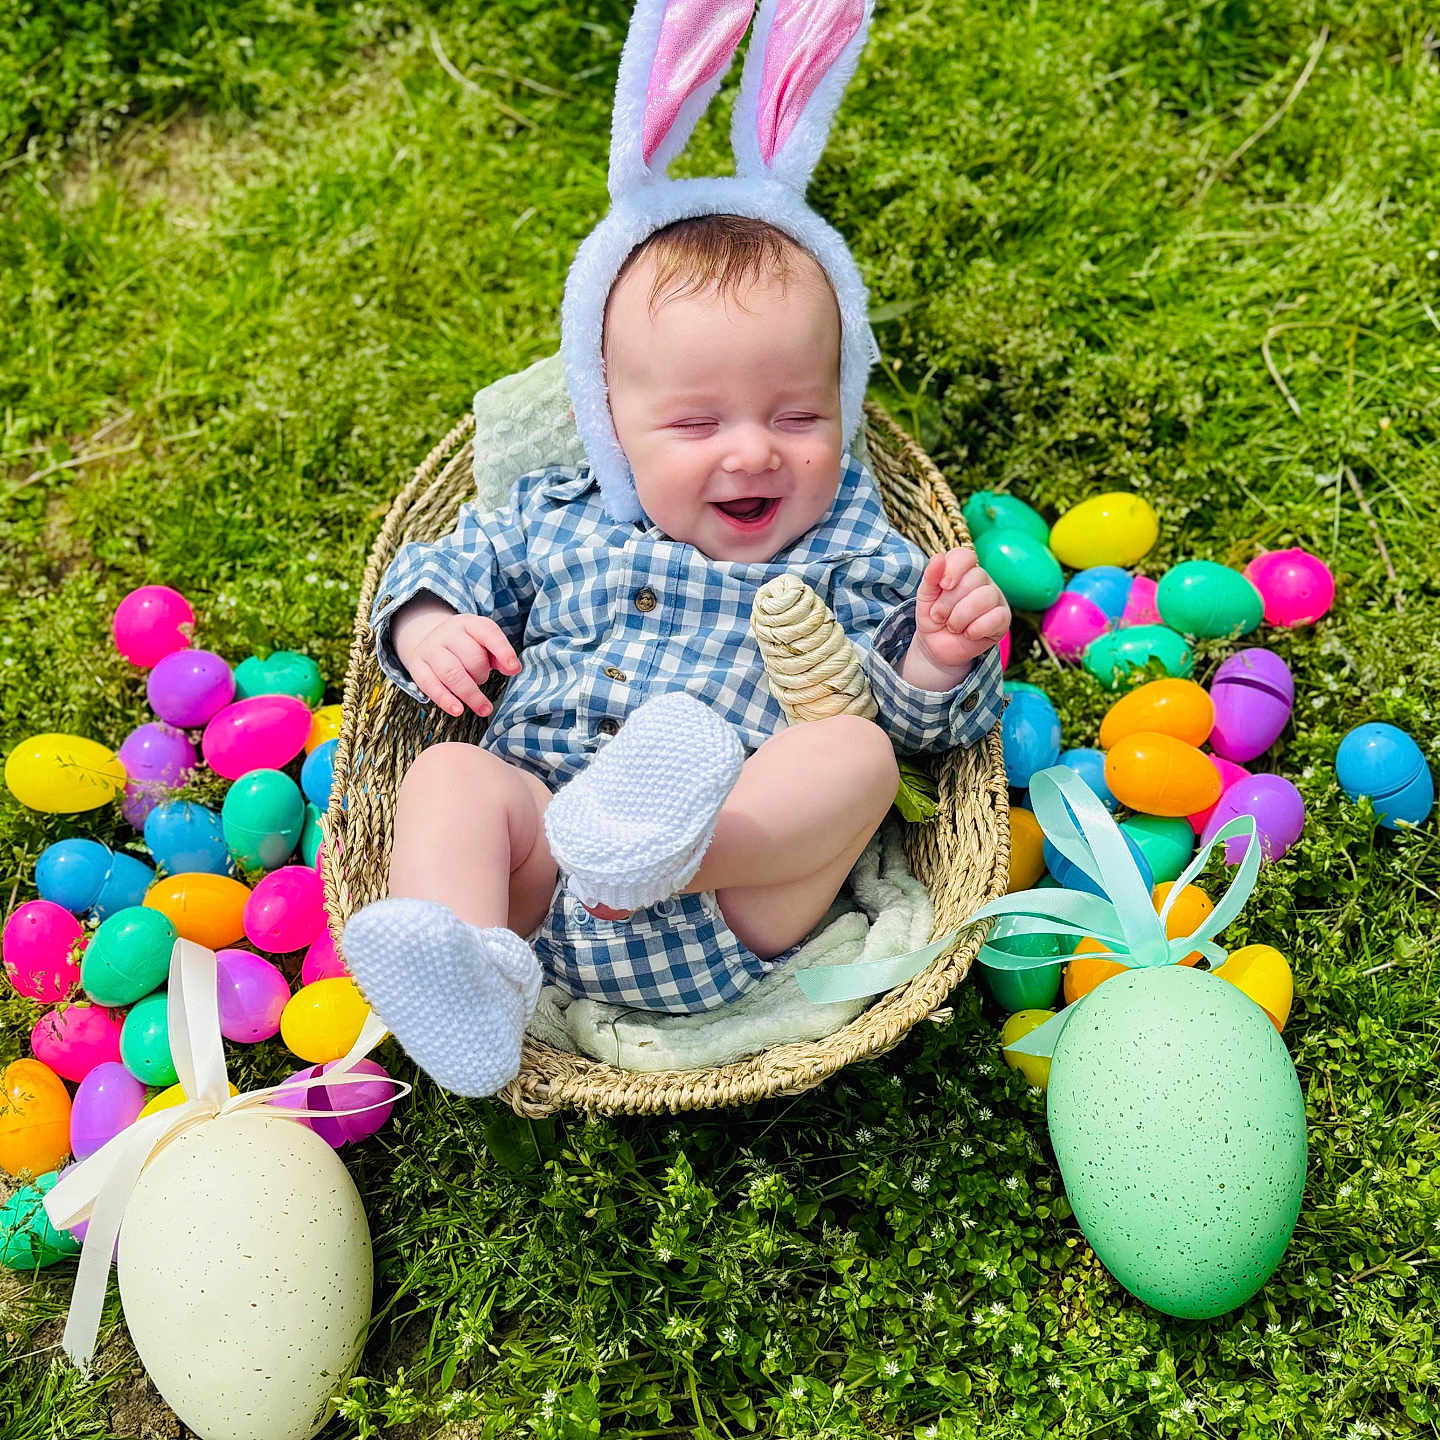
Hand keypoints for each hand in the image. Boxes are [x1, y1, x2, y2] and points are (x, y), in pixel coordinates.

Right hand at [393, 602, 521, 717]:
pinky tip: (458, 710)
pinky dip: (445, 700)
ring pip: (451, 673)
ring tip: (485, 709)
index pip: (488, 633)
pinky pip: (430, 685)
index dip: (503, 651)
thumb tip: (512, 668)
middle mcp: (448, 633)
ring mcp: (430, 649)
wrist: (428, 639)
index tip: (514, 669)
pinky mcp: (417, 666)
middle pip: (470, 657)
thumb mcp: (483, 643)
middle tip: (483, 679)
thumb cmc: (466, 646)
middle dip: (482, 674)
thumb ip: (499, 654)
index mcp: (469, 624)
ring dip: (470, 694)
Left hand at [912, 547, 1010, 675]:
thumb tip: (938, 558)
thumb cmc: (934, 617)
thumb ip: (931, 577)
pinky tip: (968, 633)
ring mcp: (996, 598)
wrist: (937, 647)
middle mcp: (982, 581)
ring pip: (986, 596)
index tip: (943, 585)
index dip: (954, 568)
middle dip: (950, 601)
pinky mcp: (1003, 619)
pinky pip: (996, 617)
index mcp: (963, 571)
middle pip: (975, 577)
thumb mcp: (925, 597)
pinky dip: (975, 629)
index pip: (966, 555)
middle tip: (939, 616)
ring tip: (952, 626)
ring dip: (961, 617)